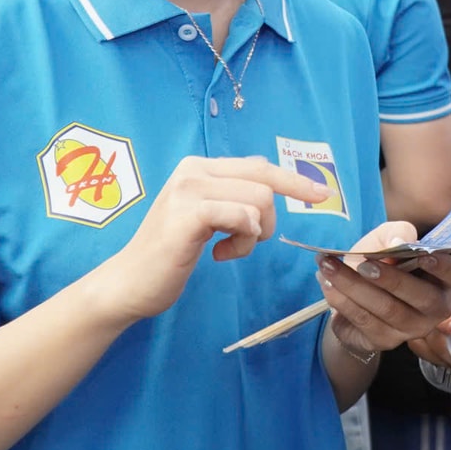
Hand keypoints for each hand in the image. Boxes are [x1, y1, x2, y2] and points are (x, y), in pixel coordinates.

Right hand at [97, 156, 323, 322]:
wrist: (130, 283)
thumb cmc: (170, 254)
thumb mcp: (206, 217)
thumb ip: (231, 197)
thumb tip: (270, 186)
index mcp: (199, 167)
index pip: (258, 166)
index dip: (293, 180)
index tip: (321, 194)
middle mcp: (193, 170)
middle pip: (264, 182)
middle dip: (269, 219)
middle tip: (249, 241)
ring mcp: (189, 189)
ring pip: (259, 201)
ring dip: (253, 235)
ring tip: (227, 249)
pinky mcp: (189, 213)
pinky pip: (243, 217)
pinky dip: (241, 241)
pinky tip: (217, 254)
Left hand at [319, 222, 450, 357]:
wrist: (352, 296)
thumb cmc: (377, 261)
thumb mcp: (385, 239)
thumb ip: (394, 233)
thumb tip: (398, 241)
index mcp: (442, 279)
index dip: (444, 267)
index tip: (424, 255)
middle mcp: (434, 308)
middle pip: (422, 297)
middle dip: (390, 278)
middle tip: (362, 263)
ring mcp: (412, 328)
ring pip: (388, 309)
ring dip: (355, 286)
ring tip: (329, 267)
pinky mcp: (386, 340)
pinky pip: (364, 320)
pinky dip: (342, 300)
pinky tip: (326, 283)